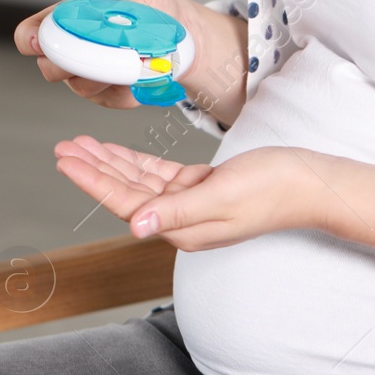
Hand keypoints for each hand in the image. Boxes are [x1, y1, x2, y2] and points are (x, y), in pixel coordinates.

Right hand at [15, 0, 212, 109]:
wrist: (181, 38)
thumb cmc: (153, 9)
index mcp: (67, 20)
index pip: (30, 33)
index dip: (29, 39)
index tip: (39, 42)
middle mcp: (71, 50)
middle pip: (49, 67)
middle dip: (71, 62)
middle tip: (99, 53)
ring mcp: (86, 76)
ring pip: (80, 87)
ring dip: (106, 76)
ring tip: (134, 58)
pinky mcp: (106, 96)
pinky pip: (110, 99)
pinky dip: (128, 87)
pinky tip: (143, 71)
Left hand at [52, 136, 325, 249]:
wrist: (311, 183)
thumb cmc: (274, 189)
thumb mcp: (223, 198)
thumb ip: (177, 213)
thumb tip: (136, 226)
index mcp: (183, 228)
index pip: (127, 204)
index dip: (94, 181)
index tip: (67, 161)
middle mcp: (182, 220)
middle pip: (127, 193)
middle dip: (93, 170)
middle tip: (63, 149)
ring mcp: (191, 204)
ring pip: (140, 181)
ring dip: (110, 162)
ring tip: (80, 145)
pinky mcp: (201, 187)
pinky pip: (159, 175)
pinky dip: (137, 161)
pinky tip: (116, 150)